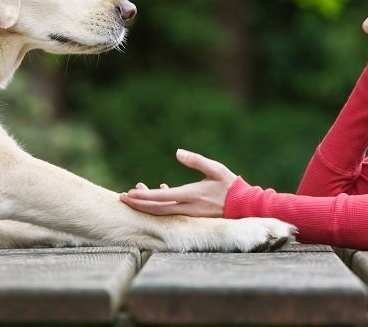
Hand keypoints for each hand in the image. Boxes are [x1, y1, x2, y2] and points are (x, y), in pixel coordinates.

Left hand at [119, 149, 236, 216]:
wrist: (244, 205)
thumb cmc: (230, 185)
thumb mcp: (215, 168)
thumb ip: (196, 160)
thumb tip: (178, 152)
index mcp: (191, 194)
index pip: (161, 197)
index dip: (143, 197)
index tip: (128, 194)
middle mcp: (188, 207)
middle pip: (157, 209)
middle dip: (138, 204)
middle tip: (122, 198)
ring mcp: (190, 214)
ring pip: (163, 212)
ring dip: (147, 205)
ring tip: (135, 195)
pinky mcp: (193, 215)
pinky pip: (172, 211)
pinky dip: (162, 204)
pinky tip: (160, 192)